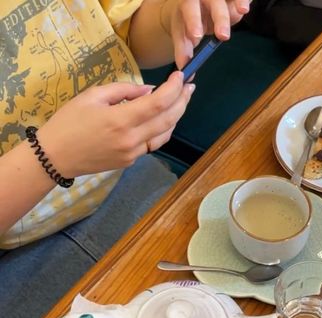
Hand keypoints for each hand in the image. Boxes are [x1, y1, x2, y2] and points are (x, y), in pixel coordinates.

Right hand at [39, 71, 194, 176]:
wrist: (54, 156)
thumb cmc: (68, 122)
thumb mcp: (92, 96)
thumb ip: (124, 91)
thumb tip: (150, 90)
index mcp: (120, 120)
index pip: (158, 103)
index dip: (174, 89)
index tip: (181, 76)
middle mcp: (131, 139)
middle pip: (169, 119)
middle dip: (183, 101)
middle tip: (190, 86)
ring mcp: (133, 153)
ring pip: (166, 134)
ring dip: (177, 116)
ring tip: (182, 100)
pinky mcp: (131, 161)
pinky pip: (154, 143)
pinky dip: (163, 129)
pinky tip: (165, 118)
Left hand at [162, 0, 249, 67]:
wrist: (194, 4)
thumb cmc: (188, 21)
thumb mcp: (183, 34)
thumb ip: (184, 51)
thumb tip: (186, 72)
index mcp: (187, 3)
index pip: (189, 11)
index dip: (193, 22)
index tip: (197, 37)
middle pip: (213, 2)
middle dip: (219, 17)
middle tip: (223, 35)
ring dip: (236, 2)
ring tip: (243, 11)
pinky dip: (244, 1)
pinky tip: (245, 8)